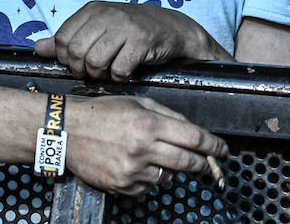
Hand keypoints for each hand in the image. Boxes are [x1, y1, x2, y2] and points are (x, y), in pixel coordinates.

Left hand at [33, 1, 226, 79]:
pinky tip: (125, 72)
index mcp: (91, 9)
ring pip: (94, 62)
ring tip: (109, 71)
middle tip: (94, 71)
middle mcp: (106, 14)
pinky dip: (119, 77)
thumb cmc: (131, 30)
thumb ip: (68, 38)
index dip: (66, 58)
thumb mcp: (98, 28)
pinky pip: (119, 69)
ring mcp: (124, 27)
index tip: (78, 63)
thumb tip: (38, 48)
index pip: (62, 39)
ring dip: (100, 75)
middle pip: (75, 52)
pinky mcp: (141, 41)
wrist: (173, 28)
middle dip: (81, 69)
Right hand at [65, 93, 227, 195]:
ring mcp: (133, 171)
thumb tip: (192, 132)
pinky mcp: (123, 186)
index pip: (193, 138)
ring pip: (169, 176)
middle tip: (210, 163)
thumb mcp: (136, 102)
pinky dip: (149, 177)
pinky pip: (148, 186)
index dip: (213, 146)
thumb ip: (166, 115)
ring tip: (157, 156)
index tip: (223, 150)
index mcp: (148, 124)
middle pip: (188, 162)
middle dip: (204, 164)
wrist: (67, 131)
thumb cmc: (101, 112)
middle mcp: (143, 149)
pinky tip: (137, 164)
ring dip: (171, 168)